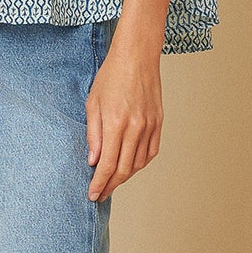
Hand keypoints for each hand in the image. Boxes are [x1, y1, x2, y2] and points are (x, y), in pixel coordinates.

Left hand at [86, 31, 162, 199]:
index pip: (107, 165)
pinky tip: (129, 167)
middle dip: (110, 186)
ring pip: (138, 164)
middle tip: (100, 194)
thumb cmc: (111, 76)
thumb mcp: (93, 104)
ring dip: (124, 177)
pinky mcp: (158, 123)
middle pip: (123, 170)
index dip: (99, 184)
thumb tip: (93, 161)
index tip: (93, 194)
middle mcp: (135, 128)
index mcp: (116, 123)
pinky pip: (150, 153)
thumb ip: (93, 134)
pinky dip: (139, 164)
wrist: (137, 57)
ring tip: (112, 182)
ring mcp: (150, 126)